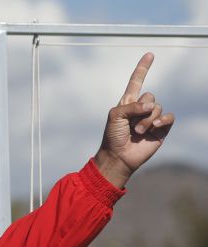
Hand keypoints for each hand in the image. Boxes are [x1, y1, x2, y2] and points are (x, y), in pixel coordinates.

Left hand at [95, 52, 174, 188]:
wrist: (118, 156)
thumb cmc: (113, 136)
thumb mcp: (115, 116)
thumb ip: (131, 106)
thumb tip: (151, 106)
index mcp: (128, 103)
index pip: (136, 81)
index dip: (143, 69)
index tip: (149, 55)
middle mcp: (141, 109)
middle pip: (150, 96)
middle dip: (141, 110)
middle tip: (131, 125)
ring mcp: (151, 118)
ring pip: (158, 108)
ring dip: (147, 120)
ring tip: (138, 132)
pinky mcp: (161, 129)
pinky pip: (169, 117)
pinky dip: (162, 120)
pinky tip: (154, 127)